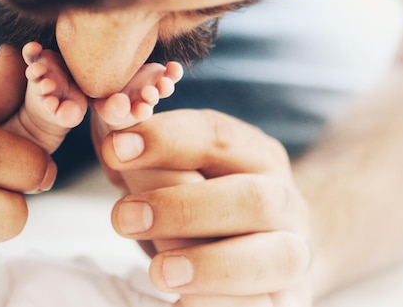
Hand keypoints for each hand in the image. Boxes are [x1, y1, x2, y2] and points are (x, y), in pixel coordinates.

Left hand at [101, 109, 311, 305]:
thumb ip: (142, 150)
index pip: (217, 136)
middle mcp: (284, 202)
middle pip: (253, 198)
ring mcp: (294, 255)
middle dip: (184, 208)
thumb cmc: (204, 205)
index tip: (115, 148)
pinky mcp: (291, 302)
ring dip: (213, 265)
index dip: (165, 140)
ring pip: (277, 258)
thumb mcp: (175, 173)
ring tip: (159, 273)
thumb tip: (107, 114)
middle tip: (123, 218)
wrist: (267, 253)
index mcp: (254, 156)